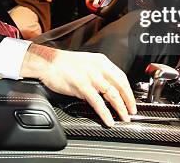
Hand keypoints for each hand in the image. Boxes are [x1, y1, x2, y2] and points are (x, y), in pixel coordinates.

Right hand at [21, 44, 136, 126]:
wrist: (47, 62)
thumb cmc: (64, 64)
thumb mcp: (86, 63)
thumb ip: (98, 75)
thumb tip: (106, 90)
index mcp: (101, 61)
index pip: (121, 76)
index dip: (128, 90)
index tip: (131, 100)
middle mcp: (98, 67)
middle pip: (120, 85)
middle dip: (128, 100)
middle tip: (132, 111)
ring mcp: (90, 76)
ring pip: (112, 94)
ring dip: (120, 108)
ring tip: (123, 117)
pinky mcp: (81, 85)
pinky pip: (97, 102)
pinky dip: (105, 112)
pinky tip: (108, 119)